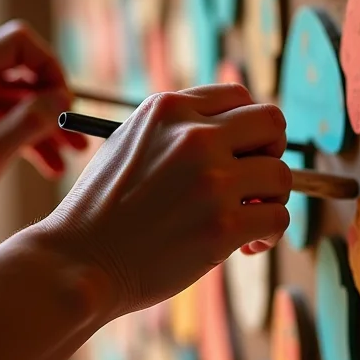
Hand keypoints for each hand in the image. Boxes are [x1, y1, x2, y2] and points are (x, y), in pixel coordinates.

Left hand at [0, 21, 87, 237]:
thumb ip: (30, 122)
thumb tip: (64, 98)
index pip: (19, 43)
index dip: (49, 66)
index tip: (64, 102)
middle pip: (24, 73)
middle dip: (54, 102)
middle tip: (76, 132)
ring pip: (21, 101)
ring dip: (48, 125)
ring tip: (76, 153)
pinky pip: (8, 121)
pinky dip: (31, 139)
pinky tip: (52, 166)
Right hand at [41, 84, 290, 318]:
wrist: (78, 263)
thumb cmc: (99, 212)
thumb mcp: (127, 145)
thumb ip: (173, 131)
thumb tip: (229, 134)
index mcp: (168, 110)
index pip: (239, 96)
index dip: (248, 128)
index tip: (242, 154)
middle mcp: (194, 136)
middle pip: (272, 124)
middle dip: (271, 153)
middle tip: (254, 183)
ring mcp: (211, 180)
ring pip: (281, 175)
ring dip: (271, 200)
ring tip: (247, 221)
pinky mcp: (223, 226)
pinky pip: (278, 218)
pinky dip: (269, 235)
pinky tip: (245, 247)